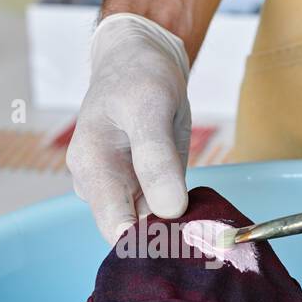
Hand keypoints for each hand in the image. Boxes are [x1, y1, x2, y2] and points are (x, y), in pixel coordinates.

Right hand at [66, 13, 192, 243]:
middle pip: (132, 236)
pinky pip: (160, 214)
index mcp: (92, 169)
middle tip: (209, 235)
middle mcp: (98, 187)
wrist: (139, 58)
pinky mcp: (139, 188)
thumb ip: (157, 160)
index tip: (191, 241)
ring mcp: (119, 189)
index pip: (117, 230)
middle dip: (168, 239)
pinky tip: (199, 211)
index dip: (152, 244)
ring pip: (149, 228)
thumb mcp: (150, 107)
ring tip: (208, 224)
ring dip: (178, 230)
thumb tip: (169, 210)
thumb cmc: (138, 76)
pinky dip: (181, 216)